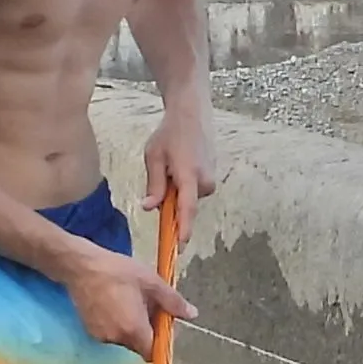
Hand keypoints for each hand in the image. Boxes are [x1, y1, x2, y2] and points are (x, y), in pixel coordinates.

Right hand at [58, 241, 196, 357]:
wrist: (81, 266)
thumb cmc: (118, 272)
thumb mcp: (151, 282)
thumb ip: (173, 302)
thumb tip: (192, 314)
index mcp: (134, 329)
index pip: (152, 353)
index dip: (160, 342)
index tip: (161, 325)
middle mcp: (117, 338)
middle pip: (138, 345)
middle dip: (146, 330)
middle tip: (146, 305)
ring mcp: (101, 336)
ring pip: (123, 338)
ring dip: (130, 326)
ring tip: (127, 300)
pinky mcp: (90, 330)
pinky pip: (110, 332)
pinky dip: (115, 323)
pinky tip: (113, 303)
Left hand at [145, 105, 228, 222]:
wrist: (192, 115)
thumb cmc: (170, 134)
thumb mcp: (154, 157)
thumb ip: (154, 185)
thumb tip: (150, 208)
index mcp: (189, 175)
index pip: (187, 209)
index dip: (183, 230)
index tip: (179, 248)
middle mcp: (205, 180)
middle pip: (184, 206)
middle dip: (170, 201)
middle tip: (162, 173)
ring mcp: (211, 178)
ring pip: (188, 198)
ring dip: (176, 190)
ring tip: (170, 164)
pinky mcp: (212, 177)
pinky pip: (194, 190)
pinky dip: (183, 185)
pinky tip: (179, 165)